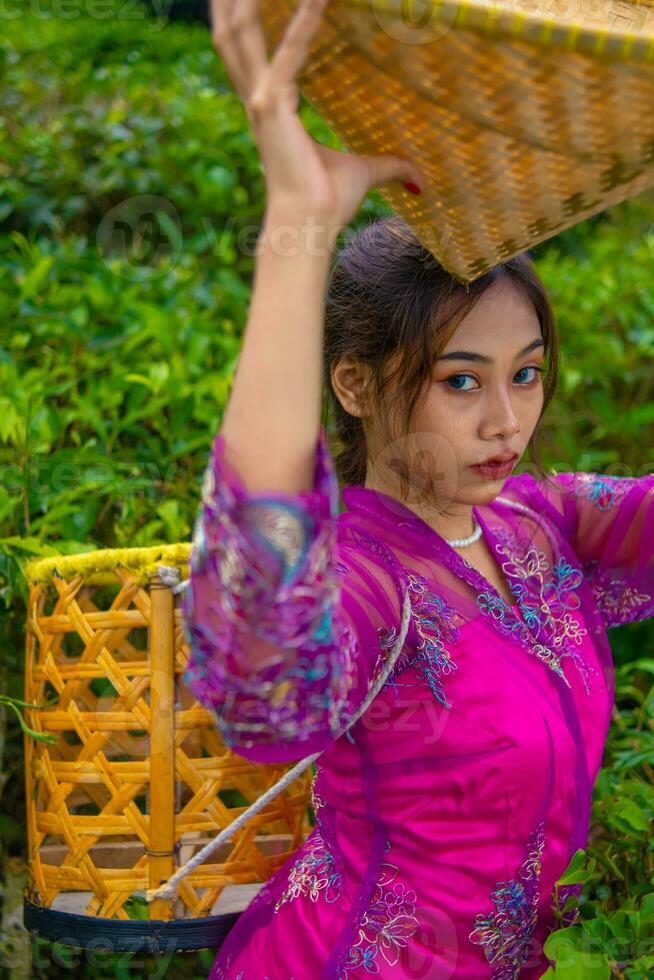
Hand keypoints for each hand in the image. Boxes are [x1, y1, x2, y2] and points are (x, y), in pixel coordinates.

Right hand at [209, 0, 422, 232]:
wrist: (310, 226)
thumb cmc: (328, 204)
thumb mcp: (365, 174)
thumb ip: (390, 165)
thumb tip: (419, 177)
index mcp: (271, 104)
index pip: (254, 47)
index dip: (253, 13)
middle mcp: (257, 97)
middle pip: (233, 31)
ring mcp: (260, 100)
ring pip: (240, 32)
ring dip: (244, 0)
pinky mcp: (271, 108)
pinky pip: (290, 54)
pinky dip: (304, 21)